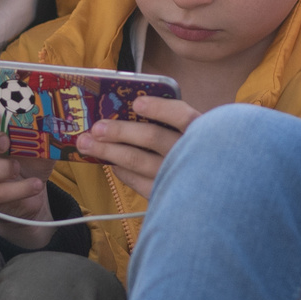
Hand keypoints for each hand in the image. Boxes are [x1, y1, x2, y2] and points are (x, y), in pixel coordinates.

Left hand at [73, 96, 196, 198]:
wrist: (213, 194)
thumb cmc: (203, 156)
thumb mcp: (202, 135)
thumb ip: (177, 123)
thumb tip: (133, 108)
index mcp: (203, 132)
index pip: (182, 116)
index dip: (159, 109)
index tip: (136, 103)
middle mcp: (192, 154)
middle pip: (152, 137)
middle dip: (119, 131)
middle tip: (96, 128)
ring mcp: (179, 178)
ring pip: (138, 160)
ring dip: (109, 150)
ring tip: (87, 144)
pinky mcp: (168, 196)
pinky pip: (138, 182)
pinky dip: (122, 171)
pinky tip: (112, 164)